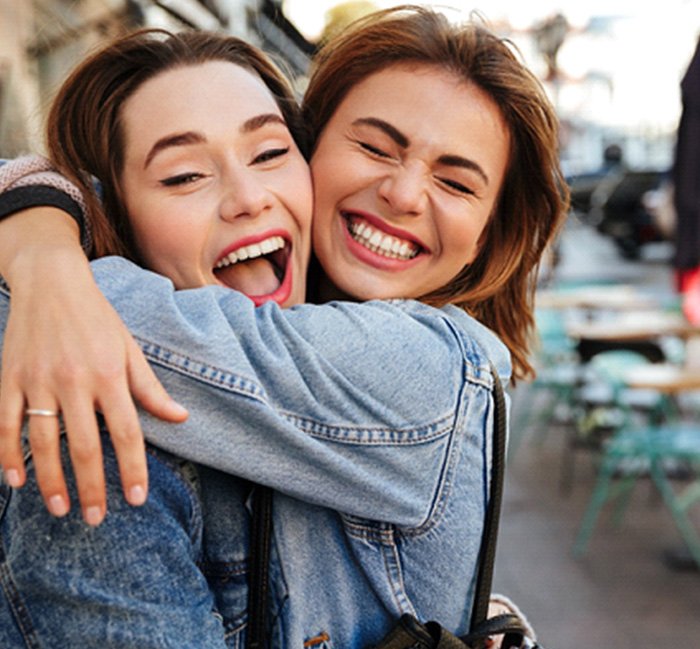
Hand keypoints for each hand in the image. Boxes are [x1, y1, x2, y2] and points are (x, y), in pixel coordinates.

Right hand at [0, 209, 187, 524]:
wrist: (52, 282)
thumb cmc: (98, 319)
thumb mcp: (130, 349)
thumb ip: (151, 388)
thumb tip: (181, 418)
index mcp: (110, 375)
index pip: (127, 432)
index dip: (132, 468)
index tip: (136, 499)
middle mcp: (75, 380)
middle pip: (85, 445)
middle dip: (91, 487)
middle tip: (96, 518)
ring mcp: (38, 380)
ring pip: (42, 442)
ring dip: (51, 480)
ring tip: (60, 509)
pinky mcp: (9, 378)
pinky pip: (6, 423)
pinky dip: (7, 455)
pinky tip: (16, 482)